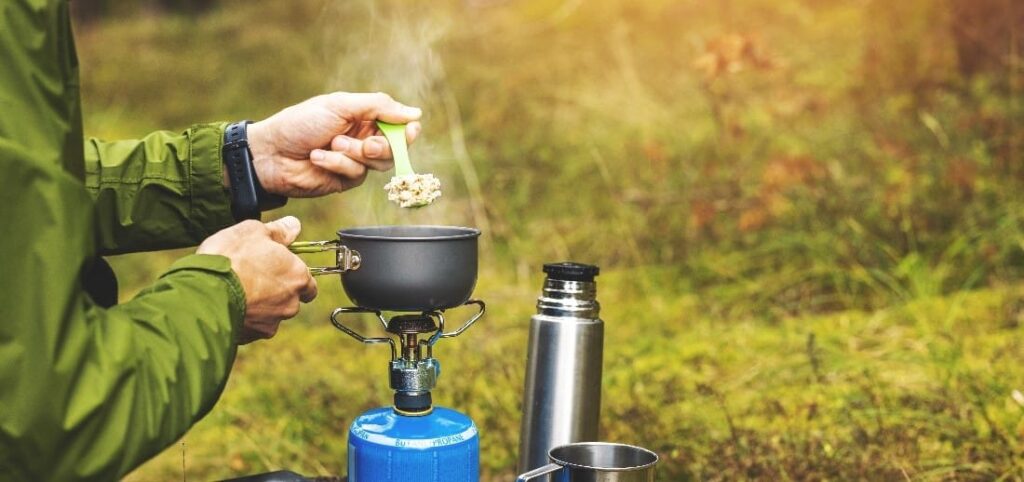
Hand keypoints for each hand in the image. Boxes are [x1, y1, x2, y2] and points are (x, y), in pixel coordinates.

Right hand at [197, 216, 316, 342]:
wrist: (202, 292)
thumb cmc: (231, 258)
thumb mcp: (253, 231)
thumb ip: (279, 230)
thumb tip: (294, 225)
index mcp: (297, 277)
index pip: (309, 283)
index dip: (294, 276)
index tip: (277, 269)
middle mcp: (290, 303)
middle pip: (289, 300)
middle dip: (275, 292)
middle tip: (252, 277)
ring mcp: (271, 323)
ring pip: (270, 314)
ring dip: (258, 306)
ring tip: (235, 291)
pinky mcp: (251, 337)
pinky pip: (251, 326)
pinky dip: (243, 317)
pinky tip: (227, 304)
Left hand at [246, 92, 422, 197]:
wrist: (271, 152)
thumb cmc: (300, 123)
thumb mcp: (340, 105)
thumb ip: (378, 106)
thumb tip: (415, 113)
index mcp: (363, 116)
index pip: (397, 124)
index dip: (407, 130)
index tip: (410, 132)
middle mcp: (362, 138)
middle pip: (393, 147)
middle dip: (382, 147)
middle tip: (366, 145)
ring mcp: (354, 160)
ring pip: (378, 163)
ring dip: (354, 154)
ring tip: (331, 145)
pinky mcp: (344, 180)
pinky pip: (356, 175)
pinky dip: (338, 165)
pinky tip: (318, 158)